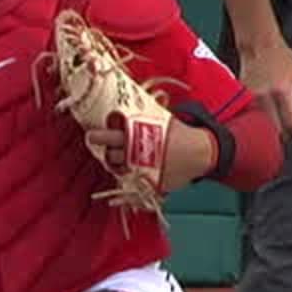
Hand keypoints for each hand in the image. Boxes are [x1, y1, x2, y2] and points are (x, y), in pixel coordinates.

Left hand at [89, 120, 215, 189]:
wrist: (200, 153)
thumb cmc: (180, 133)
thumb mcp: (162, 119)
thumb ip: (144, 117)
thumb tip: (130, 106)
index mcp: (140, 136)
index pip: (112, 136)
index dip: (98, 136)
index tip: (90, 134)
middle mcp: (138, 154)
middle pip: (111, 155)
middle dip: (103, 150)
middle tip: (97, 145)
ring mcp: (143, 170)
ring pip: (119, 169)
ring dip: (115, 163)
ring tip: (117, 157)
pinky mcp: (150, 183)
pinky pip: (131, 185)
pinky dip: (127, 178)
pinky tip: (128, 171)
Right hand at [240, 37, 291, 139]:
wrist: (259, 45)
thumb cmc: (283, 59)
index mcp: (282, 90)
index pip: (291, 122)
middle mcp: (265, 95)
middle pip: (274, 128)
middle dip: (283, 135)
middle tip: (290, 137)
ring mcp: (250, 97)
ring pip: (260, 126)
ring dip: (269, 131)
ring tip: (277, 131)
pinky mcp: (240, 97)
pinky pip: (250, 117)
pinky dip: (257, 122)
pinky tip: (264, 121)